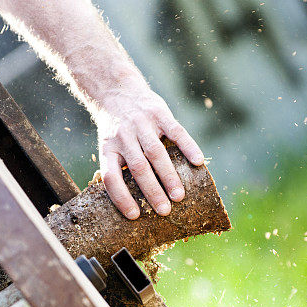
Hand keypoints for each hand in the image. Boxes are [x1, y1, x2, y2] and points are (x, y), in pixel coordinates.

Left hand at [98, 87, 204, 218]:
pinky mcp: (158, 113)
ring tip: (179, 196)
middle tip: (164, 211)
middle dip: (152, 191)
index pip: (111, 178)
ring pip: (156, 153)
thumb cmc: (116, 130)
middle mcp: (123, 137)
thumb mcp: (109, 146)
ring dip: (169, 176)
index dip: (121, 198)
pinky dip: (188, 146)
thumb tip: (135, 203)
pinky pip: (175, 131)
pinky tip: (198, 162)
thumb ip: (120, 168)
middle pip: (138, 168)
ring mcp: (141, 124)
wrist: (117, 91)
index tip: (135, 216)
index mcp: (109, 149)